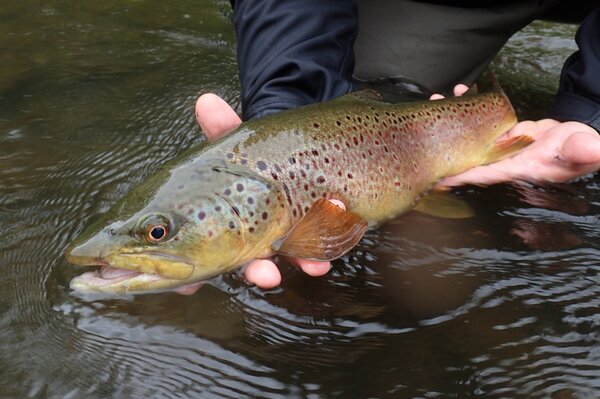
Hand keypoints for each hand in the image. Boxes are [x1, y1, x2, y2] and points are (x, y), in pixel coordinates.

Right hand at [188, 93, 336, 291]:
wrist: (302, 145)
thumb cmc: (258, 152)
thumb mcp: (238, 138)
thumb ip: (222, 127)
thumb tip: (206, 101)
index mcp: (219, 221)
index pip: (198, 253)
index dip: (191, 274)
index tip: (188, 287)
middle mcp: (248, 236)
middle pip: (246, 262)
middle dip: (255, 271)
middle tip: (264, 276)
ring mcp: (280, 238)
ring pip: (284, 259)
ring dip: (298, 264)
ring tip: (311, 268)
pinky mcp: (310, 234)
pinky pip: (314, 251)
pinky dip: (317, 256)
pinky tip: (321, 261)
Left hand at [430, 85, 599, 186]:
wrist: (580, 140)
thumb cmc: (582, 149)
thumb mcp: (584, 149)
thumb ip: (583, 151)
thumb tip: (592, 149)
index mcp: (517, 168)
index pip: (483, 173)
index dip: (460, 174)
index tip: (437, 175)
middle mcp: (502, 159)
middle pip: (466, 153)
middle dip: (444, 142)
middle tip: (425, 125)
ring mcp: (499, 146)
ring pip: (468, 134)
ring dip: (452, 118)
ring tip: (438, 100)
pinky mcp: (500, 132)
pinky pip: (479, 120)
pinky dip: (469, 106)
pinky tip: (462, 91)